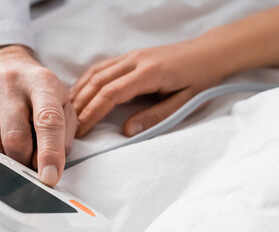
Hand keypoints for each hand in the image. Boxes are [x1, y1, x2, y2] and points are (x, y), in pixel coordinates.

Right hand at [0, 45, 75, 185]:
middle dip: (23, 159)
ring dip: (2, 158)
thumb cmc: (34, 90)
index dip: (50, 153)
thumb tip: (50, 168)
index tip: (49, 178)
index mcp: (42, 82)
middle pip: (14, 138)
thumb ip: (63, 136)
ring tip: (10, 149)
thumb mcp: (61, 104)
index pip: (48, 120)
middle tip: (27, 159)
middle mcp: (10, 80)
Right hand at [70, 39, 231, 136]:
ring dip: (80, 92)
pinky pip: (103, 67)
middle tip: (68, 127)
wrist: (210, 53)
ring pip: (97, 72)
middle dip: (80, 105)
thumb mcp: (184, 103)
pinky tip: (81, 93)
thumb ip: (156, 117)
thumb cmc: (201, 79)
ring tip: (69, 113)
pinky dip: (88, 80)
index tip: (81, 130)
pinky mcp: (132, 56)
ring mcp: (132, 55)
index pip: (111, 93)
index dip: (92, 113)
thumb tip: (128, 131)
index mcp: (149, 73)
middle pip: (98, 82)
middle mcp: (136, 60)